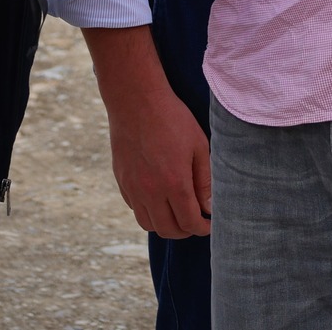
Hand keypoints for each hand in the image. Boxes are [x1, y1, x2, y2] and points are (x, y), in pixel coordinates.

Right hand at [84, 27, 211, 238]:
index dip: (203, 228)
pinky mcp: (121, 180)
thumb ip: (205, 181)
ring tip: (178, 212)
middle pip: (168, 230)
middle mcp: (151, 192)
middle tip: (196, 219)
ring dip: (165, 225)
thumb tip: (209, 208)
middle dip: (186, 230)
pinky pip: (135, 208)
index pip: (190, 223)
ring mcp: (133, 188)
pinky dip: (148, 211)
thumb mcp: (199, 145)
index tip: (210, 223)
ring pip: (148, 224)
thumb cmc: (172, 119)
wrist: (135, 99)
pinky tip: (159, 197)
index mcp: (174, 184)